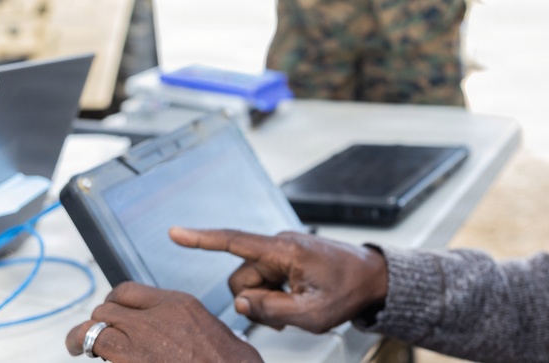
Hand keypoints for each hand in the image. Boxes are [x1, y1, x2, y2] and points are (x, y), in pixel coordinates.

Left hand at [65, 282, 261, 361]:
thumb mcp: (215, 333)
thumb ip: (188, 324)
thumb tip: (180, 332)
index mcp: (178, 305)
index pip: (128, 290)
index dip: (114, 303)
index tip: (112, 314)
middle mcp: (155, 319)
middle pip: (106, 308)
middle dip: (98, 322)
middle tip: (93, 336)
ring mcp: (138, 345)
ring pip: (93, 329)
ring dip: (83, 338)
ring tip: (77, 346)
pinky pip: (96, 353)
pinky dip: (90, 355)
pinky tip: (87, 358)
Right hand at [170, 228, 387, 333]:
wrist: (373, 277)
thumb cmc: (348, 291)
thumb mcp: (311, 313)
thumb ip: (271, 309)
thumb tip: (241, 303)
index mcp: (285, 250)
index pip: (234, 241)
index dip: (202, 239)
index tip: (175, 232)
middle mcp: (279, 244)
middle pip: (242, 277)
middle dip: (255, 301)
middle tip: (285, 316)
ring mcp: (282, 250)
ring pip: (251, 282)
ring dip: (265, 300)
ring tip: (294, 309)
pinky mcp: (285, 257)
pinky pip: (264, 279)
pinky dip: (273, 295)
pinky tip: (294, 302)